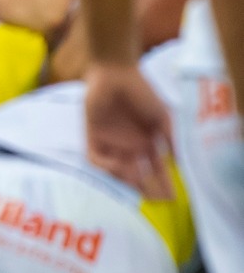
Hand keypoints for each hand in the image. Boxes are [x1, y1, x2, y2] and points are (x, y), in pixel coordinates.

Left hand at [85, 62, 174, 198]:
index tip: (171, 198)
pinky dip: (106, 165)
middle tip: (152, 199)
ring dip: (124, 179)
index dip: (163, 183)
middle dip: (143, 188)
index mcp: (147, 143)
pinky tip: (118, 164)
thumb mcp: (162, 117)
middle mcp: (129, 147)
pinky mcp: (93, 137)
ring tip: (136, 182)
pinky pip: (96, 158)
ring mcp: (110, 143)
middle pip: (135, 175)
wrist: (116, 74)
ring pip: (115, 171)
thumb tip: (180, 162)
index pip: (155, 169)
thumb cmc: (142, 92)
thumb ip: (170, 138)